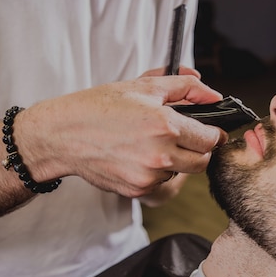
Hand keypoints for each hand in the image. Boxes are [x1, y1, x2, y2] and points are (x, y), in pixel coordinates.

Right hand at [15, 69, 226, 196]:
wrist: (62, 134)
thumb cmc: (99, 107)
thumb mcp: (144, 87)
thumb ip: (185, 87)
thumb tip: (212, 95)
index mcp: (166, 126)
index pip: (211, 139)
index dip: (213, 133)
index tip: (209, 130)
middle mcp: (160, 155)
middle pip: (202, 161)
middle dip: (200, 149)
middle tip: (186, 137)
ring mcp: (148, 176)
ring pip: (180, 172)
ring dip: (176, 160)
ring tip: (153, 143)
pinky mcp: (137, 189)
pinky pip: (159, 182)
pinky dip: (156, 170)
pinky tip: (137, 155)